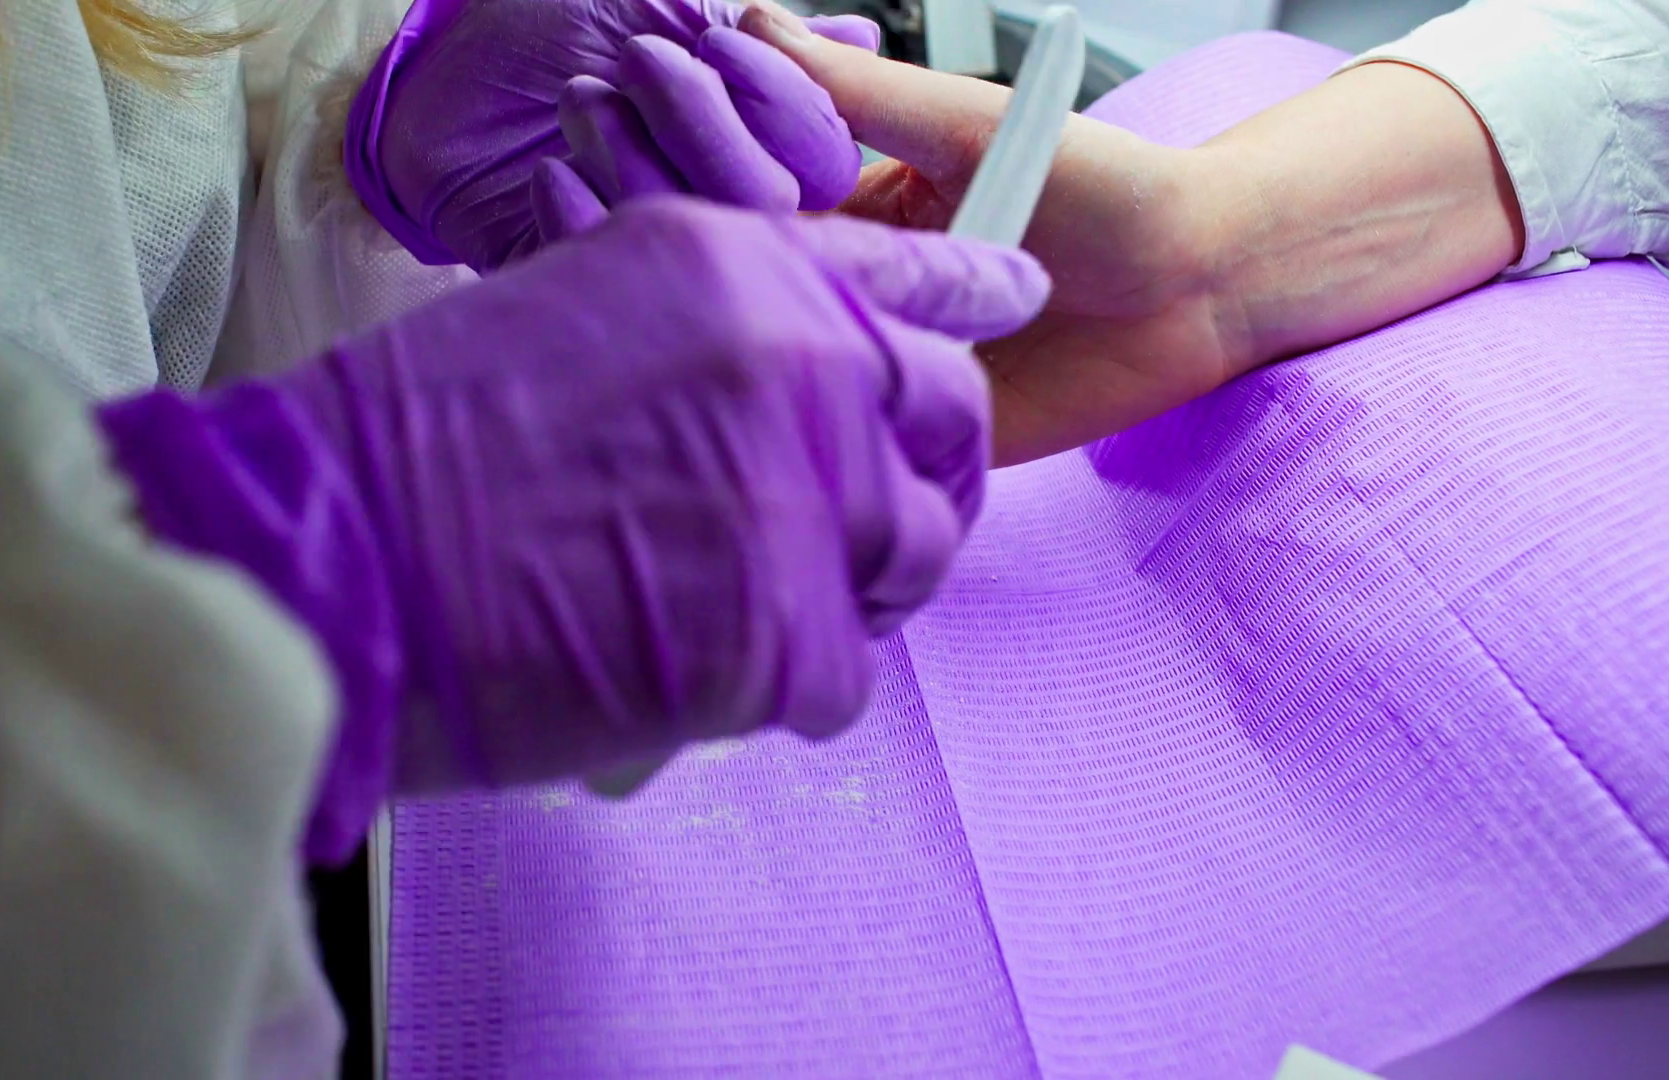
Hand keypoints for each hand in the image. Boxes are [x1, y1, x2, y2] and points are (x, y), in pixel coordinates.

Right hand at [99, 198, 1047, 856]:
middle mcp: (798, 364)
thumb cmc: (421, 448)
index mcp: (740, 271)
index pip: (915, 282)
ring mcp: (804, 500)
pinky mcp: (787, 636)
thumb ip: (722, 324)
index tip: (1012, 300)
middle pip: (948, 425)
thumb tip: (824, 365)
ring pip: (914, 557)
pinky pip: (845, 676)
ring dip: (847, 588)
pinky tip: (692, 665)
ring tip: (736, 603)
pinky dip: (782, 686)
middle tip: (848, 526)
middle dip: (914, 476)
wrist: (333, 567)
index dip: (966, 303)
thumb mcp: (579, 317)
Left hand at [345, 0, 880, 272]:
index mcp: (761, 148)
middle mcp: (721, 214)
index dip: (779, 100)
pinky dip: (577, 208)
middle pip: (768, 204)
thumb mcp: (670, 4)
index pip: (824, 160)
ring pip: (693, 234)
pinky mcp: (590, 293)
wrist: (444, 71)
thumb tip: (860, 39)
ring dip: (629, 148)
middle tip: (634, 59)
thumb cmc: (557, 26)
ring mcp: (658, 261)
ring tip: (580, 102)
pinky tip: (551, 171)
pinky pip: (610, 272)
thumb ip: (763, 36)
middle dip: (697, 116)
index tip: (718, 38)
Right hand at [745, 20, 1524, 465]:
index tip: (663, 214)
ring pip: (806, 377)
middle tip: (703, 303)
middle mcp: (867, 288)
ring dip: (777, 375)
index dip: (711, 221)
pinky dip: (839, 435)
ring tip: (731, 369)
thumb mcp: (965, 127)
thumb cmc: (1107, 189)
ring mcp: (895, 360)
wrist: (1205, 284)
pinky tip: (806, 424)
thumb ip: (859, 94)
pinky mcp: (932, 425)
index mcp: (859, 211)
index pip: (753, 219)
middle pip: (766, 302)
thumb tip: (754, 24)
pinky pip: (868, 439)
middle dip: (732, 303)